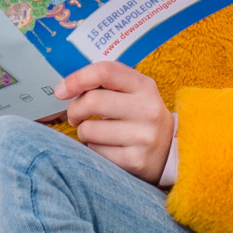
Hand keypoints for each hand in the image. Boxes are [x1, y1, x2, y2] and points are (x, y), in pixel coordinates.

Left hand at [54, 61, 172, 182]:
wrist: (171, 151)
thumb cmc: (140, 117)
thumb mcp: (133, 93)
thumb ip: (106, 84)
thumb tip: (65, 87)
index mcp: (144, 86)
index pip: (105, 71)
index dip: (76, 79)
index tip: (61, 90)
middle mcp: (147, 109)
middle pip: (92, 101)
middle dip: (74, 109)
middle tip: (75, 116)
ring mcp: (143, 137)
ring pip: (89, 130)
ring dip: (84, 131)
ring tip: (96, 133)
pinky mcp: (135, 161)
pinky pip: (95, 152)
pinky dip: (94, 149)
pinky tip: (107, 147)